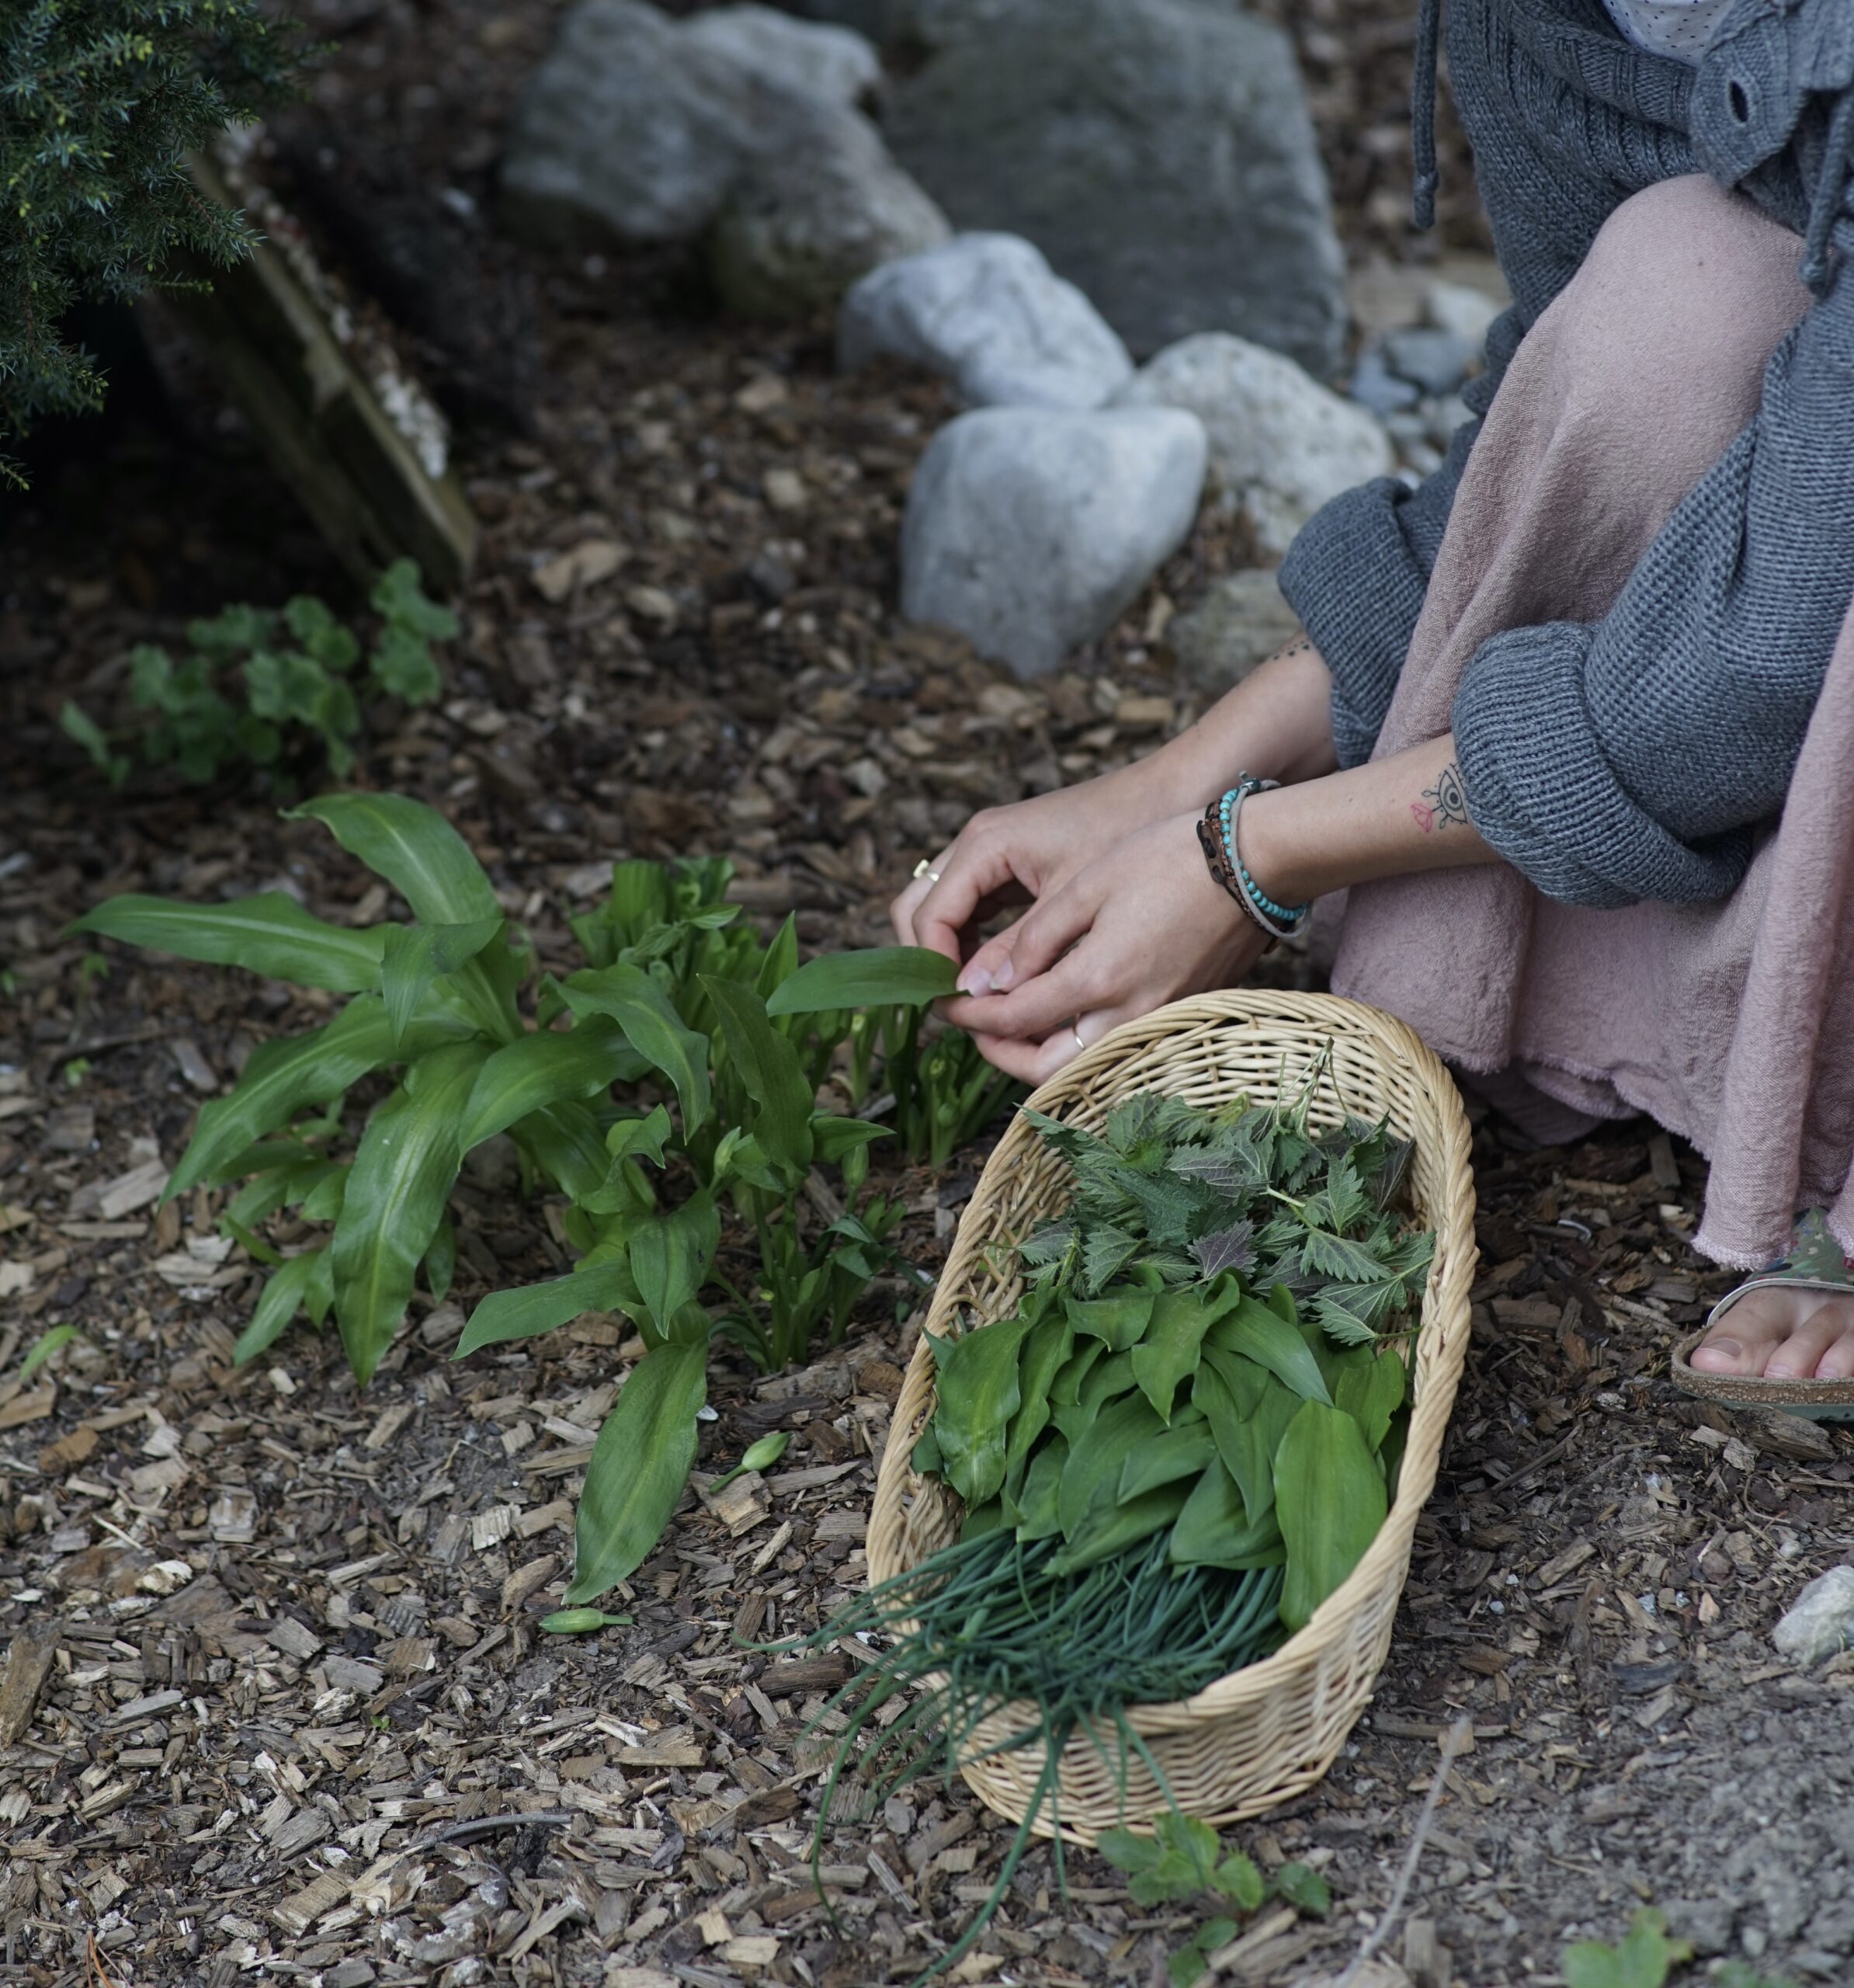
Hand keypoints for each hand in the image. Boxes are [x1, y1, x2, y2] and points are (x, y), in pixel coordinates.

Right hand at [889, 761, 1179, 981]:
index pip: (928, 916)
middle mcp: (975, 842)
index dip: (935, 968)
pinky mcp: (1007, 862)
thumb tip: (973, 997)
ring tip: (977, 997)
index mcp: (984, 845)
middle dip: (930, 959)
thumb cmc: (1125, 838)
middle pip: (917, 908)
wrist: (1171, 794)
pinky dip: (972, 939)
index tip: (958, 1008)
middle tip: (958, 1006)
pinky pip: (969, 905)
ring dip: (949, 952)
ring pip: (939, 908)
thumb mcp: (1068, 907)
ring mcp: (988, 851)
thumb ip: (1017, 951)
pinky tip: (998, 974)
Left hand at [938, 812, 1271, 1082]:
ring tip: (1007, 1018)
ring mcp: (1156, 1019)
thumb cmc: (1169, 857)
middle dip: (999, 1051)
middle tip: (972, 1020)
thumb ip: (1034, 939)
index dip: (972, 1014)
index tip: (945, 1000)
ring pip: (1080, 1064)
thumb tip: (989, 982)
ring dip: (1036, 1053)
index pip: (1014, 1018)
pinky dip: (1074, 1041)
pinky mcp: (1175, 1013)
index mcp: (1098, 978)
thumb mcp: (1088, 885)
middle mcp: (1128, 1014)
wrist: (1254, 861)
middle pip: (1044, 1068)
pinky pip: (1111, 1046)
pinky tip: (1056, 1011)